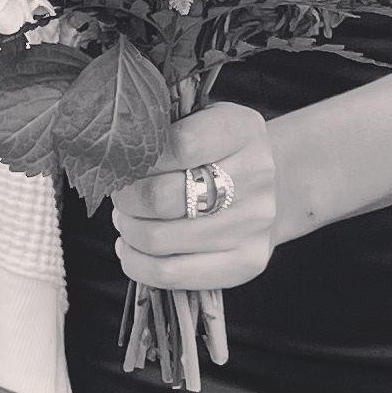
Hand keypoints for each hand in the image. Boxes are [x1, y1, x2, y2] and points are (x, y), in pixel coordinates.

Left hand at [110, 101, 278, 291]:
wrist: (277, 186)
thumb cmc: (223, 148)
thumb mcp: (205, 118)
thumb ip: (167, 126)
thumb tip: (114, 150)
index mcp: (243, 130)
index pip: (178, 144)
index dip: (139, 156)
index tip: (123, 160)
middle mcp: (255, 176)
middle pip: (161, 197)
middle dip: (125, 198)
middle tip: (118, 193)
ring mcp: (252, 224)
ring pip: (159, 239)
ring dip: (128, 230)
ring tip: (125, 218)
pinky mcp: (245, 263)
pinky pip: (172, 274)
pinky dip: (136, 263)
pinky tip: (130, 248)